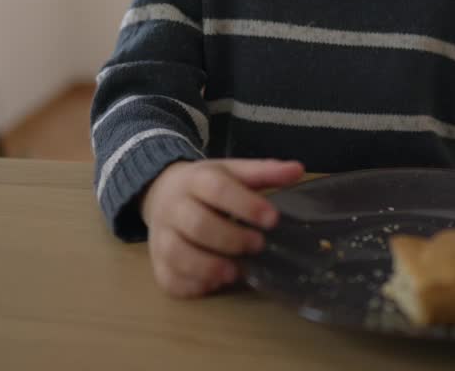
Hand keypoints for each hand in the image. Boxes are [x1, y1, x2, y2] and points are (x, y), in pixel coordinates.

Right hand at [140, 158, 304, 297]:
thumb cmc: (206, 186)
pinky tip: (213, 284)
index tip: (273, 219)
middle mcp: (174, 207)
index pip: (217, 188)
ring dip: (208, 266)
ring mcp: (161, 236)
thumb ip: (264, 172)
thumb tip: (298, 170)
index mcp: (196, 180)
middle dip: (231, 239)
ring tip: (236, 272)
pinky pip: (168, 279)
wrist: (160, 193)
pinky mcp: (157, 263)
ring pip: (177, 253)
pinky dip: (191, 285)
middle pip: (197, 224)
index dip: (245, 204)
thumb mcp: (232, 172)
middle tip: (258, 245)